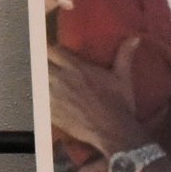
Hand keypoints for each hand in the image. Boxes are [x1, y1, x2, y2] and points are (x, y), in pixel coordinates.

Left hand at [47, 40, 150, 163]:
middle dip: (42, 63)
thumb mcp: (123, 78)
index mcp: (75, 68)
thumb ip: (124, 55)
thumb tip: (134, 38)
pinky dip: (39, 98)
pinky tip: (46, 99)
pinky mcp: (51, 112)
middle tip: (48, 68)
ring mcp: (53, 96)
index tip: (55, 54)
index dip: (51, 50)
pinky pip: (37, 100)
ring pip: (36, 81)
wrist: (115, 133)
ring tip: (46, 84)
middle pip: (39, 63)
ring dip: (39, 80)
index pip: (51, 50)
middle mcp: (61, 79)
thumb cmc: (120, 105)